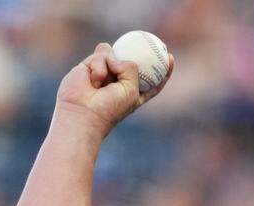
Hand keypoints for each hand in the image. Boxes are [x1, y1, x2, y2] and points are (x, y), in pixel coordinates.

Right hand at [55, 43, 174, 137]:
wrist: (83, 112)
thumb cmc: (110, 107)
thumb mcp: (131, 90)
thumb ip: (131, 68)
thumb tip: (117, 57)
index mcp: (134, 93)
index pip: (151, 81)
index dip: (162, 71)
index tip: (170, 59)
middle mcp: (120, 81)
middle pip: (132, 62)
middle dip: (140, 53)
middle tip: (151, 44)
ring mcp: (104, 72)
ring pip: (114, 53)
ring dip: (112, 64)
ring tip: (103, 83)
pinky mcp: (89, 65)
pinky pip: (100, 55)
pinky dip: (99, 66)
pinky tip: (94, 81)